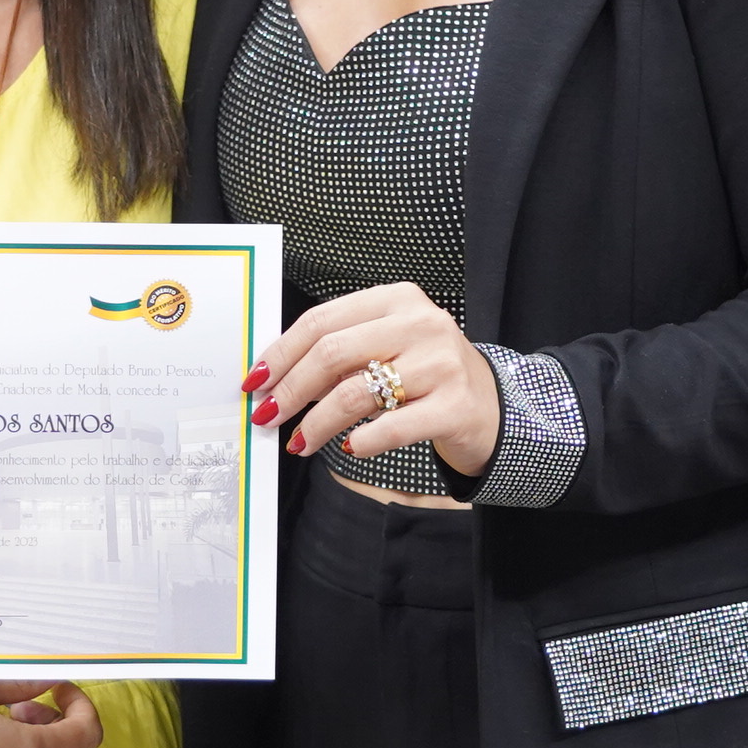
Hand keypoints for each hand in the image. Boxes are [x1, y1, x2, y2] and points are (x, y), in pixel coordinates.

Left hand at [252, 282, 501, 481]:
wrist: (492, 406)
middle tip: (269, 415)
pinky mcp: (454, 406)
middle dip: (291, 389)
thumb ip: (342, 350)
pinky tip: (349, 448)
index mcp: (397, 299)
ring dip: (316, 422)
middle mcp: (420, 324)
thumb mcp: (388, 346)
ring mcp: (440, 364)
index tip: (255, 380)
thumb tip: (274, 377)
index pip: (322, 321)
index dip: (281, 353)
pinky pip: (391, 427)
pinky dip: (362, 442)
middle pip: (332, 353)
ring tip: (299, 442)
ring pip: (355, 393)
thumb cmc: (427, 375)